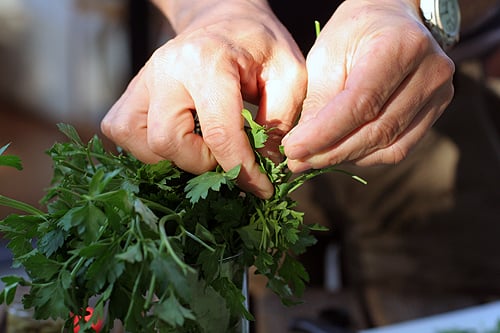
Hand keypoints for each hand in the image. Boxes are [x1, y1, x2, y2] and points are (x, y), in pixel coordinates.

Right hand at [101, 0, 305, 197]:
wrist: (224, 19)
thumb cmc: (259, 45)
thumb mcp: (289, 74)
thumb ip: (280, 121)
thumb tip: (264, 167)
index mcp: (208, 61)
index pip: (219, 133)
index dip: (241, 171)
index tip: (262, 188)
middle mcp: (165, 69)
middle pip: (169, 142)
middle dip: (204, 163)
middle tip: (228, 154)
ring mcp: (142, 79)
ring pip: (141, 143)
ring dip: (175, 158)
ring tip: (203, 146)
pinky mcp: (131, 91)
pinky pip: (123, 132)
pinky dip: (148, 148)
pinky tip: (179, 140)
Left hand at [282, 0, 455, 171]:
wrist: (394, 19)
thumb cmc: (354, 32)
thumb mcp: (327, 54)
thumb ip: (318, 100)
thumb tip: (303, 148)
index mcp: (400, 46)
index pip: (361, 103)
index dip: (324, 133)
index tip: (293, 150)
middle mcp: (430, 71)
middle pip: (376, 130)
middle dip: (331, 151)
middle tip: (297, 161)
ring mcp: (440, 93)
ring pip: (388, 145)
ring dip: (346, 157)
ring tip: (314, 157)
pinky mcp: (437, 110)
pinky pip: (399, 148)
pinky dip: (366, 155)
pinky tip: (341, 151)